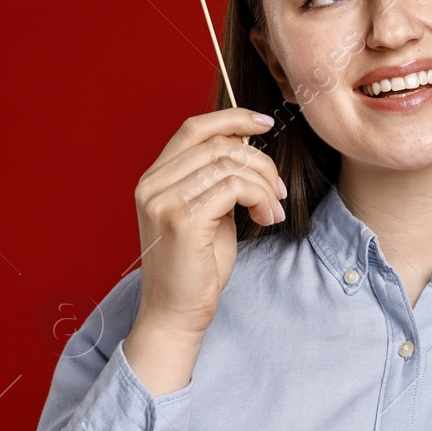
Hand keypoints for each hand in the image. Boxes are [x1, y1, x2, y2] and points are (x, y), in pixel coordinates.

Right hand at [132, 108, 285, 337]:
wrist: (176, 313)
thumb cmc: (197, 265)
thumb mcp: (208, 210)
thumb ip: (217, 177)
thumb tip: (245, 141)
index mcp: (154, 178)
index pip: (194, 128)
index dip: (233, 117)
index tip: (266, 123)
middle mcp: (152, 184)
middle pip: (220, 144)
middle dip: (261, 162)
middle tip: (279, 190)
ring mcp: (163, 201)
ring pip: (231, 165)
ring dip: (265, 185)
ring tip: (273, 209)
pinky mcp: (182, 220)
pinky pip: (234, 187)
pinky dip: (261, 198)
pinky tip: (267, 218)